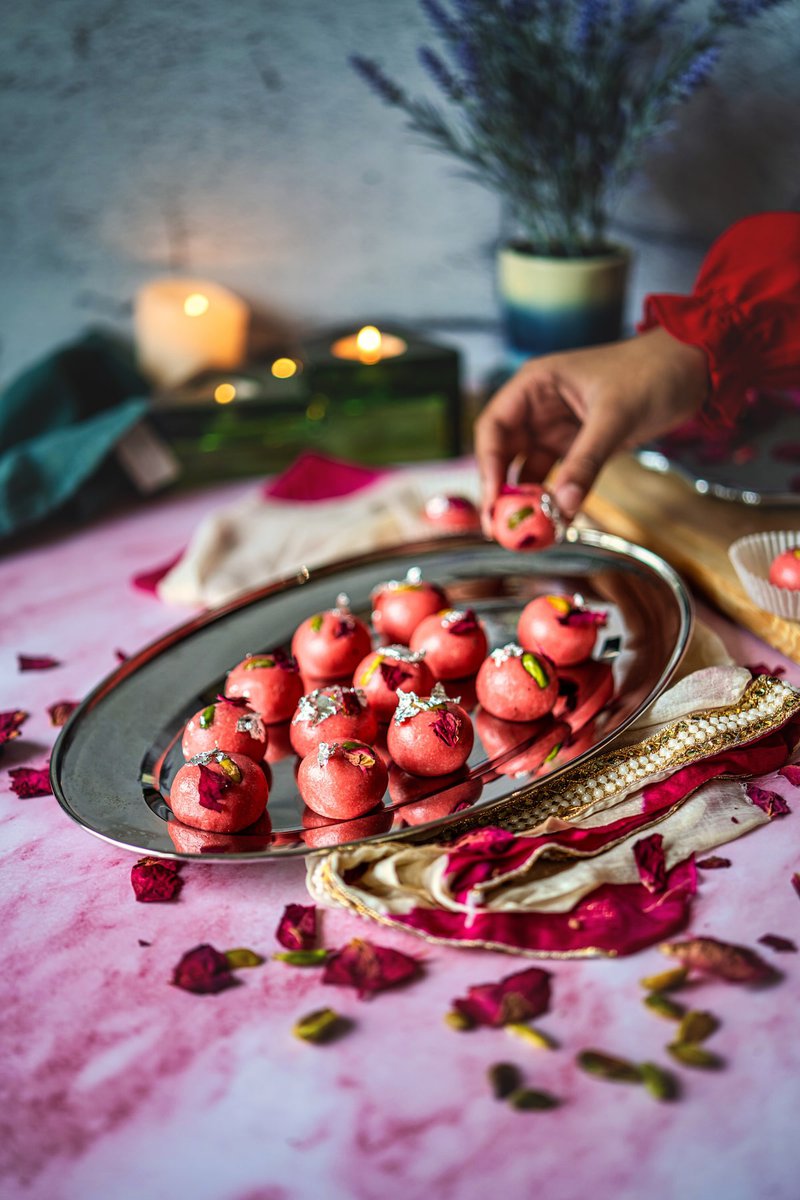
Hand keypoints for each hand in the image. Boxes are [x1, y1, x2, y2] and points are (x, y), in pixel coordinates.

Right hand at [474, 327, 709, 530]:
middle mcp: (537, 408)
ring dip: (526, 500)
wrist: (691, 369)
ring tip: (526, 532)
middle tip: (500, 529)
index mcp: (534, 385)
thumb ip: (587, 461)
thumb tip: (563, 506)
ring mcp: (555, 428)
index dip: (488, 466)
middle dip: (501, 491)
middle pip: (504, 454)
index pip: (494, 428)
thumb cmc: (651, 372)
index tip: (493, 501)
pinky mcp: (577, 446)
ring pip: (528, 470)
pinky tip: (554, 521)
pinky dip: (553, 499)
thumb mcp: (615, 416)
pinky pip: (557, 477)